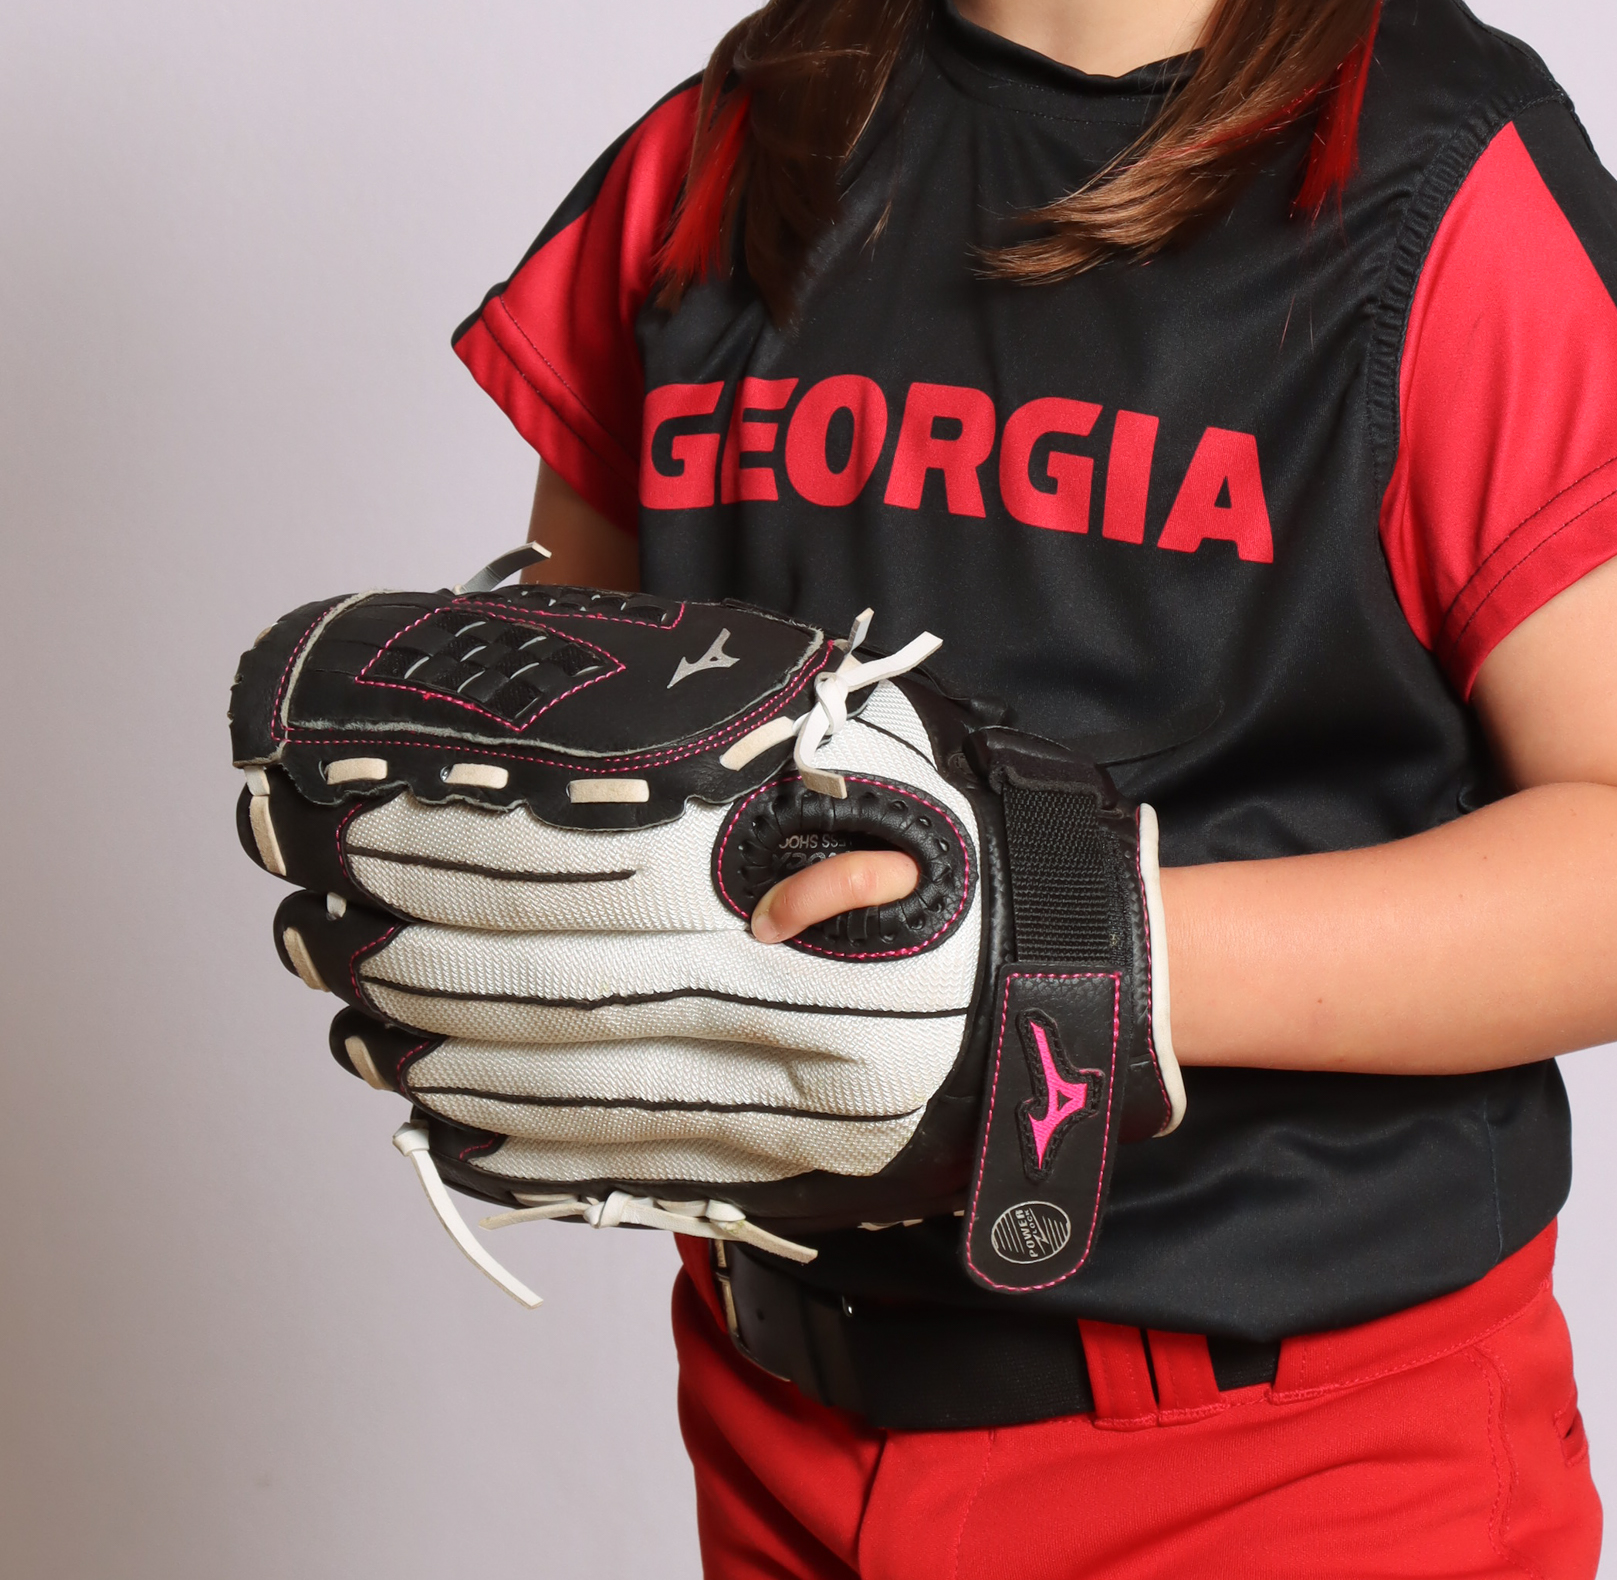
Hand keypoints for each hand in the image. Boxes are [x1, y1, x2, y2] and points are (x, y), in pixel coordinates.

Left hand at [231, 571, 1182, 1299]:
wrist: (1068, 980)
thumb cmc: (959, 832)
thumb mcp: (851, 733)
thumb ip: (717, 721)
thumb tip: (565, 703)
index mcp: (751, 874)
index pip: (534, 858)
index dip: (416, 836)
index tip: (329, 810)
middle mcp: (732, 994)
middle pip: (513, 971)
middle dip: (384, 934)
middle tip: (297, 897)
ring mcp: (740, 1094)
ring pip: (539, 1077)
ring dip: (417, 1038)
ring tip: (340, 996)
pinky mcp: (755, 1162)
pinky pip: (602, 1162)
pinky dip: (501, 1138)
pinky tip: (434, 1104)